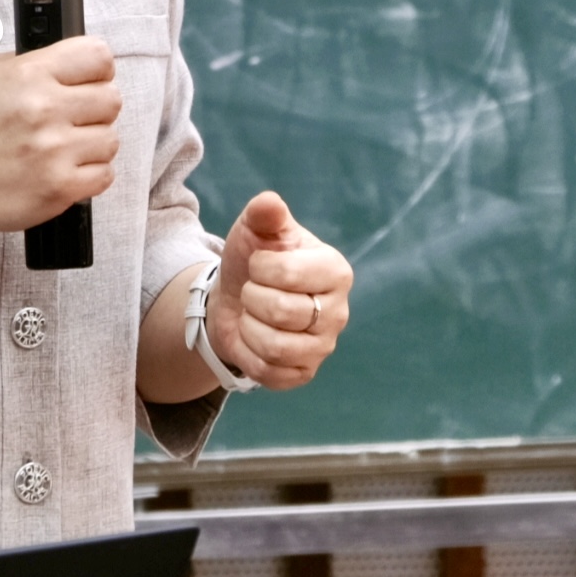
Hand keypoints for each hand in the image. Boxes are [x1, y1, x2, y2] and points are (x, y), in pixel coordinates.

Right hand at [0, 37, 121, 245]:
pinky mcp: (59, 187)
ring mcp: (54, 150)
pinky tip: (64, 170)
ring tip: (63, 149)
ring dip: (92, 145)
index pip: (99, 57)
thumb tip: (77, 65)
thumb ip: (37, 63)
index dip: (98, 71)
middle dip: (95, 110)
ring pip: (111, 140)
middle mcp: (44, 108)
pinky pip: (104, 175)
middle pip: (112, 99)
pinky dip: (89, 176)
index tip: (89, 82)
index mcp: (29, 74)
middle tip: (72, 120)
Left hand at [204, 191, 351, 389]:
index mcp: (335, 270)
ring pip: (277, 347)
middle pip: (283, 312)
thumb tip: (269, 203)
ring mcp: (324, 346)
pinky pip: (270, 373)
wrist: (236, 298)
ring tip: (252, 314)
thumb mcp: (255, 230)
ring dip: (249, 328)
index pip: (289, 273)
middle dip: (252, 298)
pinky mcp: (304, 373)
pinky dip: (249, 355)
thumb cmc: (253, 259)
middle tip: (253, 291)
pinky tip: (252, 339)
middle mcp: (339, 311)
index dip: (260, 267)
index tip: (258, 264)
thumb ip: (264, 213)